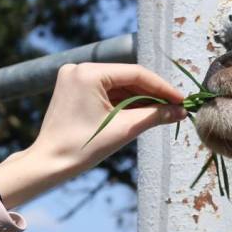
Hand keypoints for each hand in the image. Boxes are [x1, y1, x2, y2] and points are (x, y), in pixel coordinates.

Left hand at [31, 62, 187, 172]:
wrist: (50, 163)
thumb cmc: (83, 146)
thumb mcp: (124, 129)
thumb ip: (154, 115)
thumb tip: (180, 111)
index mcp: (88, 73)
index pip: (136, 74)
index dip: (162, 87)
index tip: (182, 99)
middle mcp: (79, 68)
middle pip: (127, 78)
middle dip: (152, 94)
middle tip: (177, 107)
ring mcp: (75, 78)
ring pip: (118, 85)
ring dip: (141, 98)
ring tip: (164, 112)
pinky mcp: (74, 89)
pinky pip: (106, 92)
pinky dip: (124, 102)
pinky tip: (144, 111)